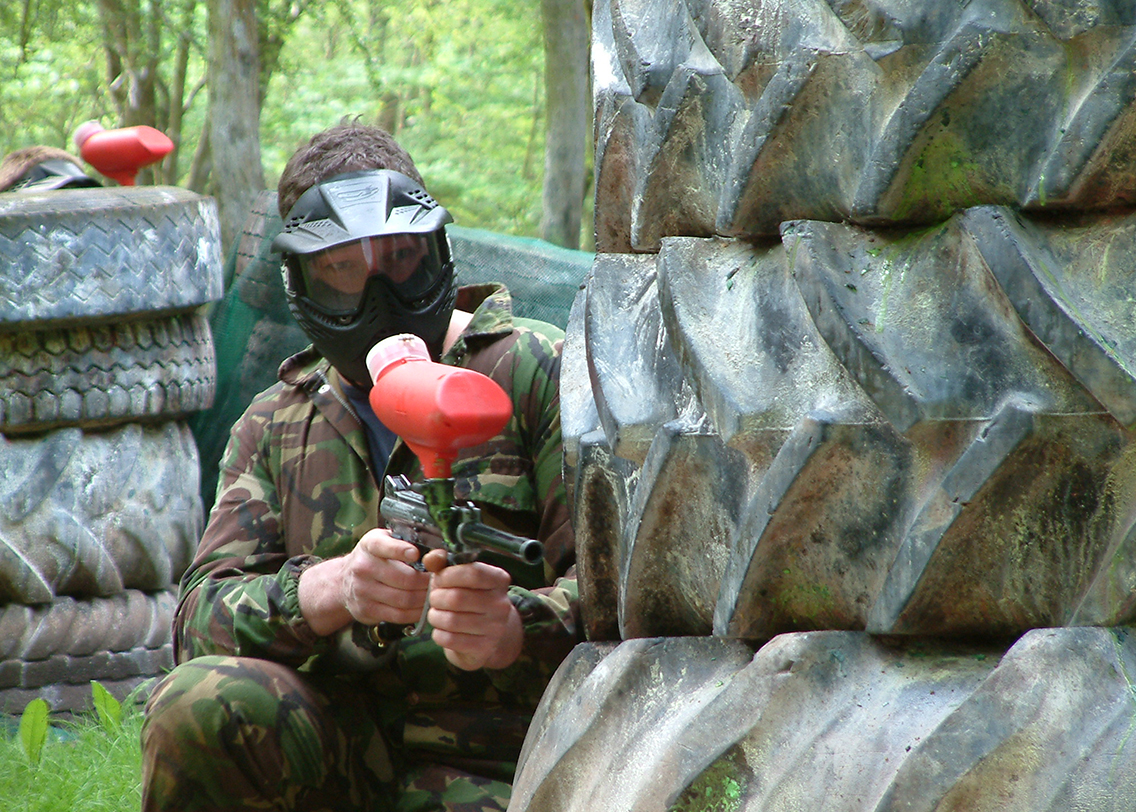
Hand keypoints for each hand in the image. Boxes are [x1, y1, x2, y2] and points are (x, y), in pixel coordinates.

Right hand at [299, 528, 429, 635]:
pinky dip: (416, 613)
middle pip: (405, 579)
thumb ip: (410, 543)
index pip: (384, 546)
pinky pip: (398, 616)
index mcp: (370, 545)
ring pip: (404, 600)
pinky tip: (423, 608)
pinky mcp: (366, 611)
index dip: (401, 550)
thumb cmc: (376, 558)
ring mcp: (362, 591)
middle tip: (442, 582)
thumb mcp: (387, 541)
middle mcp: (363, 567)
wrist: (344, 581)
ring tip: (436, 595)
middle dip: (428, 582)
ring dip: (425, 599)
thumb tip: (440, 555)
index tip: (416, 554)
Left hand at [421, 549, 523, 670]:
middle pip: (457, 598)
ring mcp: (495, 628)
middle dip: (437, 597)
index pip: (473, 573)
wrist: (489, 634)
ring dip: (435, 616)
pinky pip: (450, 640)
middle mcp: (501, 604)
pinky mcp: (484, 648)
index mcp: (499, 580)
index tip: (438, 578)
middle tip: (434, 598)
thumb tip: (431, 558)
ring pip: (451, 620)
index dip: (448, 574)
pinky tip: (442, 630)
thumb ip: (445, 564)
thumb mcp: (463, 577)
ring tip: (436, 614)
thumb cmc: (471, 598)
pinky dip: (438, 634)